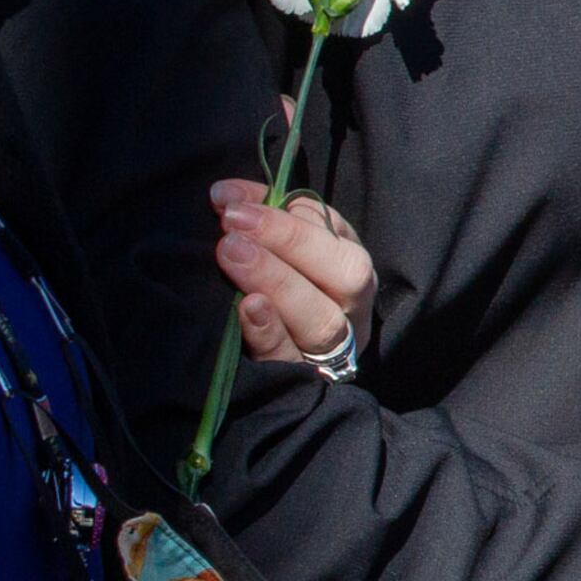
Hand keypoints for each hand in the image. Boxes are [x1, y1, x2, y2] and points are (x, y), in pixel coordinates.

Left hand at [211, 183, 375, 367]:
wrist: (273, 384)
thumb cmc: (270, 299)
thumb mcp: (276, 259)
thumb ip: (261, 224)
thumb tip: (228, 196)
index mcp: (350, 269)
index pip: (334, 233)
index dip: (288, 213)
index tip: (233, 201)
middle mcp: (353, 308)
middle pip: (344, 273)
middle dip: (289, 241)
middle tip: (233, 224)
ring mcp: (333, 348)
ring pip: (321, 317)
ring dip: (277, 279)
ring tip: (231, 252)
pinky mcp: (301, 380)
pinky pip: (290, 357)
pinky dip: (270, 331)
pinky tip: (248, 307)